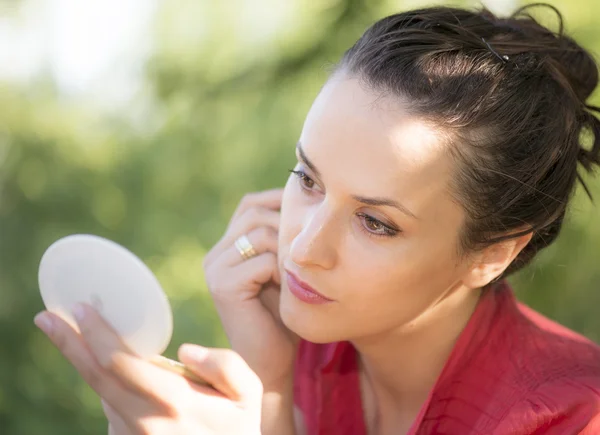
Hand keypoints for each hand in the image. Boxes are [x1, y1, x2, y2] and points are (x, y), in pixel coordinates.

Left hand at [34, 305, 262, 434]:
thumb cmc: (242, 427)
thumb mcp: (249, 393)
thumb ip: (224, 365)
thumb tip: (185, 350)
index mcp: (175, 402)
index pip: (121, 362)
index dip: (95, 333)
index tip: (78, 308)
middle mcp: (146, 423)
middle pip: (95, 378)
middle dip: (68, 344)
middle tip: (46, 318)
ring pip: (102, 394)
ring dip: (86, 364)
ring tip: (79, 337)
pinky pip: (112, 411)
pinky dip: (108, 387)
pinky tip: (117, 373)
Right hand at [203, 189, 297, 391]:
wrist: (270, 363)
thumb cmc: (283, 316)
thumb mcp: (284, 270)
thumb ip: (283, 240)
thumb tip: (306, 199)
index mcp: (228, 247)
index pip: (250, 205)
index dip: (279, 202)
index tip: (309, 216)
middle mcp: (216, 254)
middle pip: (255, 213)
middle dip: (287, 225)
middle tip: (308, 248)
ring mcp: (215, 268)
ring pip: (260, 232)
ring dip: (288, 249)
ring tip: (298, 272)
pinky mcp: (222, 285)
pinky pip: (262, 260)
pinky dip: (284, 271)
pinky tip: (290, 289)